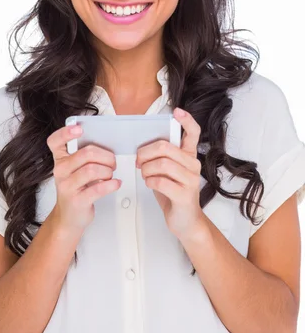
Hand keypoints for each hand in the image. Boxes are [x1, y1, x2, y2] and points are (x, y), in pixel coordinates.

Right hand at [47, 124, 120, 235]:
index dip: (65, 132)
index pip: (55, 141)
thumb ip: (83, 157)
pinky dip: (111, 185)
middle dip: (105, 156)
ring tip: (110, 175)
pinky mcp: (77, 200)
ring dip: (108, 171)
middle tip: (112, 162)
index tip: (79, 129)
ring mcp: (67, 186)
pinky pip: (98, 189)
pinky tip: (115, 184)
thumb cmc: (75, 190)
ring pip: (93, 170)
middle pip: (86, 153)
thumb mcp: (73, 171)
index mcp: (59, 160)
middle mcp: (60, 171)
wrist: (68, 218)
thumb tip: (104, 144)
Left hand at [136, 108, 202, 239]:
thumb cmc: (173, 193)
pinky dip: (149, 181)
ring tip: (145, 174)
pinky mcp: (184, 194)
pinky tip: (149, 184)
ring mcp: (190, 180)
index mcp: (189, 156)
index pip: (193, 133)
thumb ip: (162, 157)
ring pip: (161, 164)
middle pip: (165, 147)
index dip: (186, 120)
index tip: (177, 112)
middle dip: (145, 152)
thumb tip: (142, 145)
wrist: (184, 221)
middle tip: (138, 161)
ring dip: (146, 169)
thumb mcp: (168, 171)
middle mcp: (193, 165)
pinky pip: (160, 181)